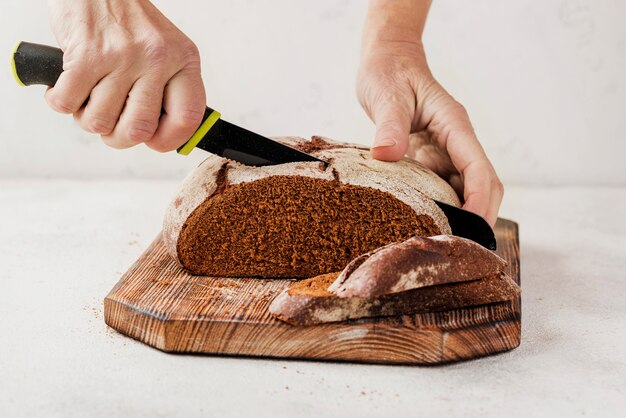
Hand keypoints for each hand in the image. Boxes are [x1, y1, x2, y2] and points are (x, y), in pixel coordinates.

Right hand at [46, 0, 205, 150]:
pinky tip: (65, 87)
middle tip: (111, 125)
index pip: (187, 119)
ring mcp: (122, 57)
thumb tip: (164, 138)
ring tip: (89, 96)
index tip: (153, 141)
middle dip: (118, 138)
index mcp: (184, 60)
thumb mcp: (166, 50)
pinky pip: (68, 104)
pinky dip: (60, 102)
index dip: (167, 140)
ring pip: (100, 122)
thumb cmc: (128, 22)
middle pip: (139, 130)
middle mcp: (157, 59)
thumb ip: (169, 90)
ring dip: (87, 117)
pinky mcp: (87, 54)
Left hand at [357, 1, 502, 226]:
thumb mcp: (387, 95)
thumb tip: (387, 155)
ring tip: (446, 246)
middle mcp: (456, 141)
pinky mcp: (431, 159)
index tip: (471, 227)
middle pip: (484, 185)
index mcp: (454, 125)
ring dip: (463, 216)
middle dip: (480, 217)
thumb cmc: (390, 72)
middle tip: (462, 250)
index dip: (479, 200)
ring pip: (467, 190)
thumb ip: (389, 125)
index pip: (478, 167)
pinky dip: (442, 208)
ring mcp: (445, 152)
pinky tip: (427, 226)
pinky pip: (444, 188)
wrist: (387, 61)